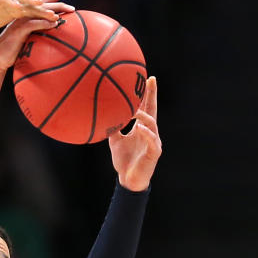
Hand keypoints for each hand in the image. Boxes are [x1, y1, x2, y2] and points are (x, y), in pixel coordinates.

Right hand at [0, 0, 77, 68]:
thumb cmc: (13, 49)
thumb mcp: (29, 37)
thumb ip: (40, 31)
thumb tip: (56, 30)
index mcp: (28, 14)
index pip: (45, 0)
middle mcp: (24, 13)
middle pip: (45, 0)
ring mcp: (21, 21)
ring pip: (41, 10)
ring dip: (56, 9)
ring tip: (70, 9)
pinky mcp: (18, 30)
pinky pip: (34, 24)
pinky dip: (45, 23)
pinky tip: (56, 23)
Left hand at [0, 0, 68, 32]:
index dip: (10, 2)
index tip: (16, 7)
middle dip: (30, 0)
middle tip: (40, 4)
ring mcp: (14, 4)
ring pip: (30, 6)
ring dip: (41, 10)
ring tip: (53, 15)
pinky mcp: (18, 12)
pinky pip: (32, 13)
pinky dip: (41, 16)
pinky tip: (52, 20)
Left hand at [109, 76, 160, 190]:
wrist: (128, 179)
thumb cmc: (124, 160)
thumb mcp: (115, 140)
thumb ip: (113, 127)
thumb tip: (103, 114)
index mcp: (142, 129)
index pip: (147, 108)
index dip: (148, 94)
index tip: (149, 78)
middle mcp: (151, 132)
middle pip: (153, 110)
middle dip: (152, 95)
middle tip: (151, 80)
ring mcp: (154, 142)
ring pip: (152, 125)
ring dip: (144, 116)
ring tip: (134, 111)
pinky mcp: (154, 153)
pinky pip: (152, 141)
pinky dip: (146, 133)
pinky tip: (139, 128)